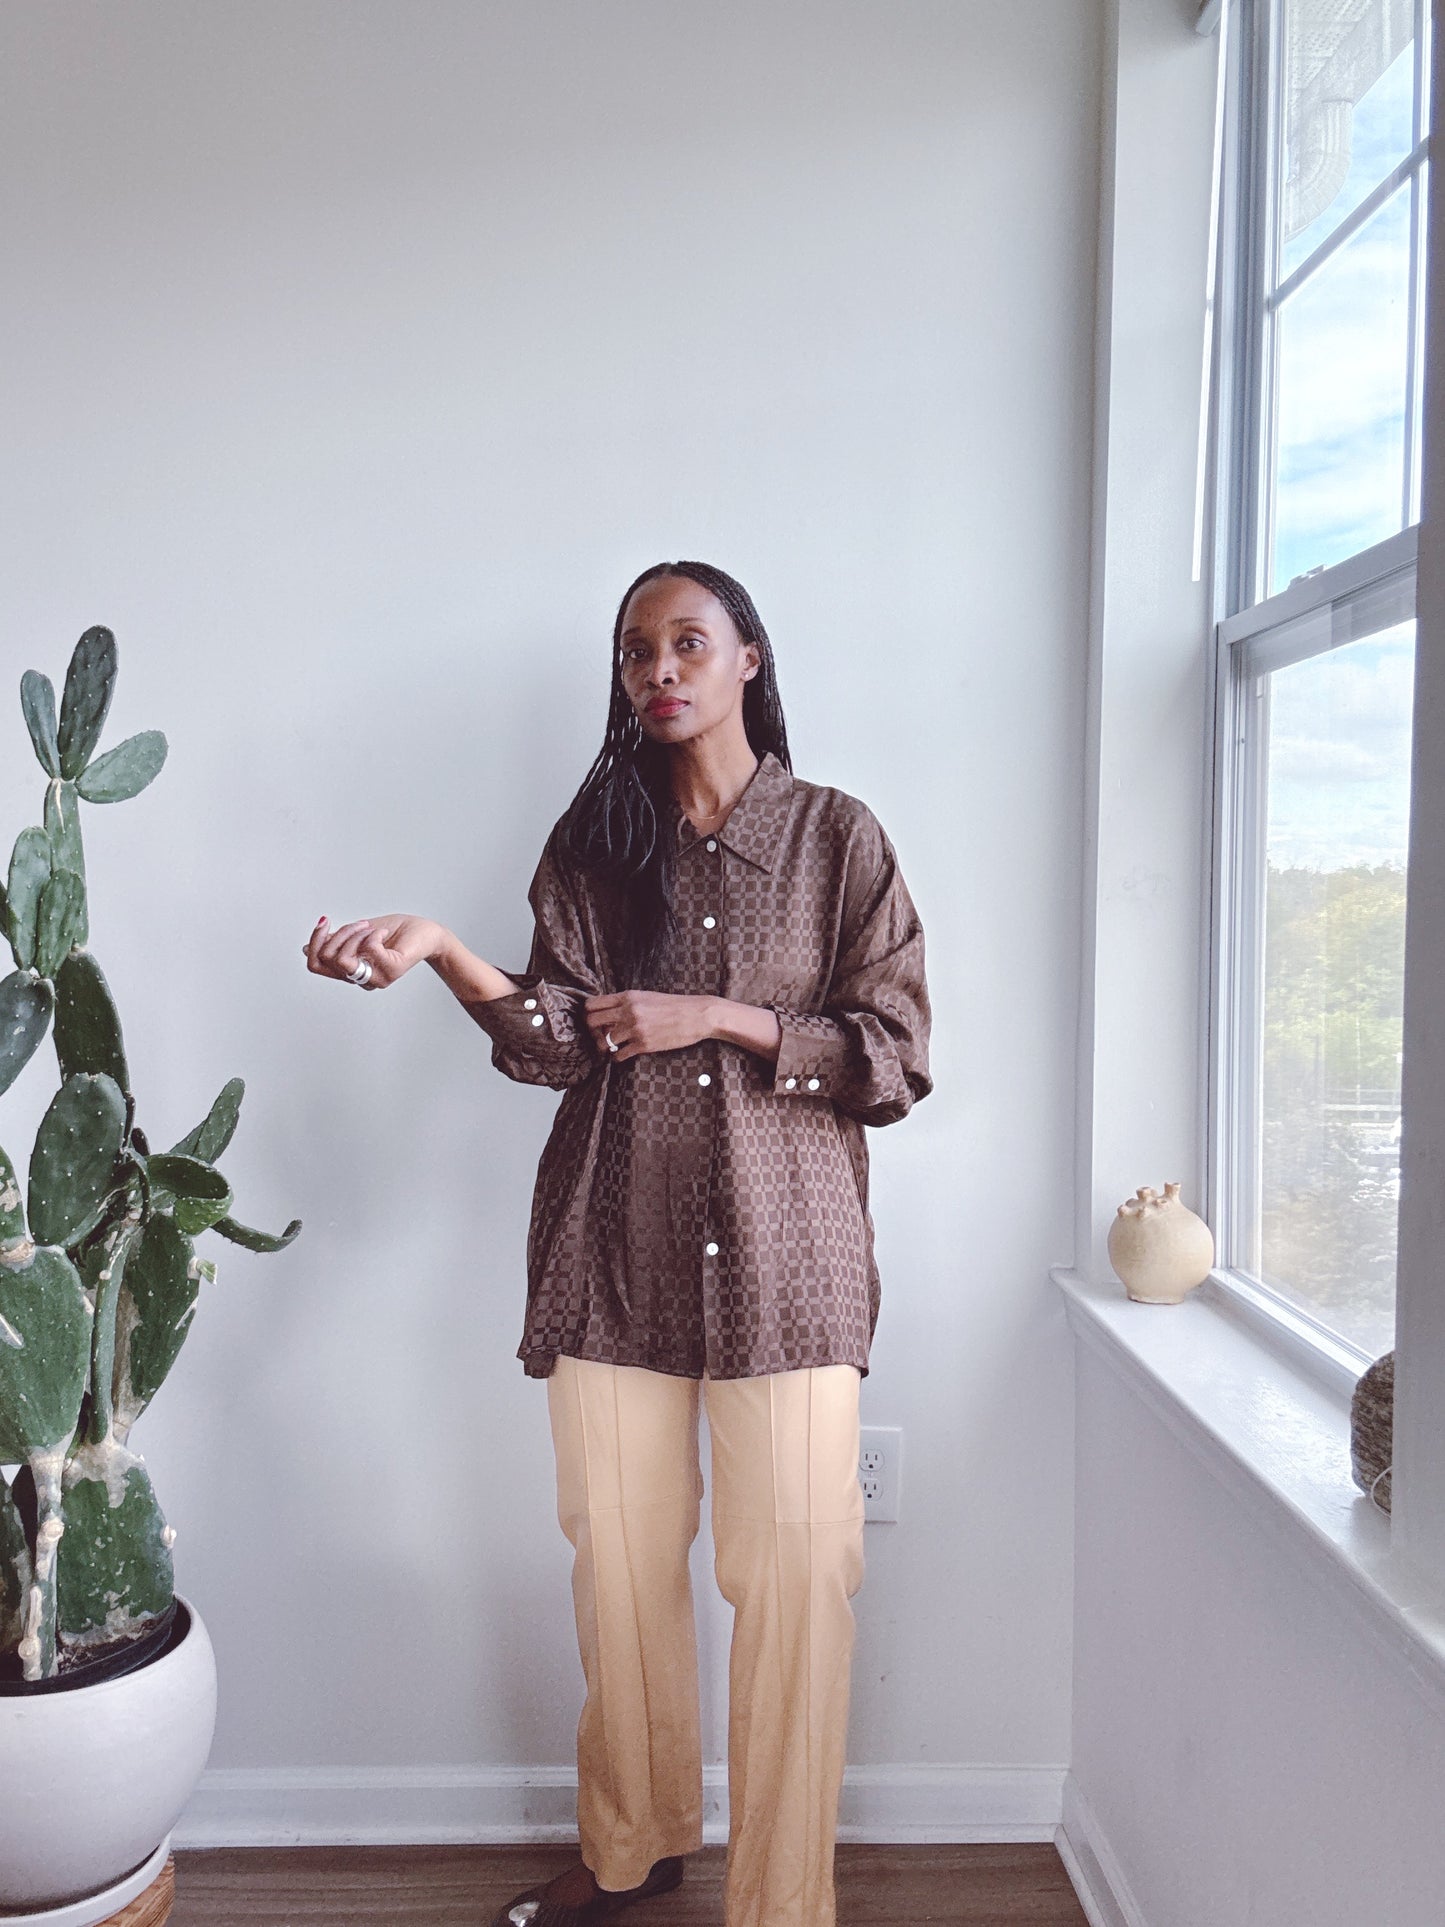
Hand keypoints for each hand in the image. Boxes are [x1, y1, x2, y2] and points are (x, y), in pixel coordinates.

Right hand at [303, 914, 447, 990]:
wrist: (427, 934)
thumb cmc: (397, 932)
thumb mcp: (358, 933)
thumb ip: (336, 941)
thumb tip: (307, 948)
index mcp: (349, 971)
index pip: (315, 964)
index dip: (313, 941)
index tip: (325, 921)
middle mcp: (359, 979)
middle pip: (322, 961)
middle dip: (334, 935)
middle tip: (358, 923)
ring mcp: (375, 979)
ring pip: (341, 959)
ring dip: (352, 934)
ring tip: (370, 927)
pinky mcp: (390, 971)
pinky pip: (367, 950)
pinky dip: (372, 934)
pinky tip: (384, 933)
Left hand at [581, 990, 714, 1061]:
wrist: (696, 1015)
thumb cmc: (673, 1005)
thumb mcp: (647, 996)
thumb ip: (627, 1002)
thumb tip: (608, 1012)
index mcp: (628, 996)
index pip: (592, 1004)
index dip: (589, 1014)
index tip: (595, 1020)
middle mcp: (628, 1011)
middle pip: (591, 1022)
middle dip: (592, 1031)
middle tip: (600, 1035)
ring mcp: (635, 1028)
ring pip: (604, 1041)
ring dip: (605, 1046)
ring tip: (612, 1047)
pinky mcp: (644, 1044)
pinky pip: (619, 1054)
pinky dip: (617, 1057)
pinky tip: (622, 1054)